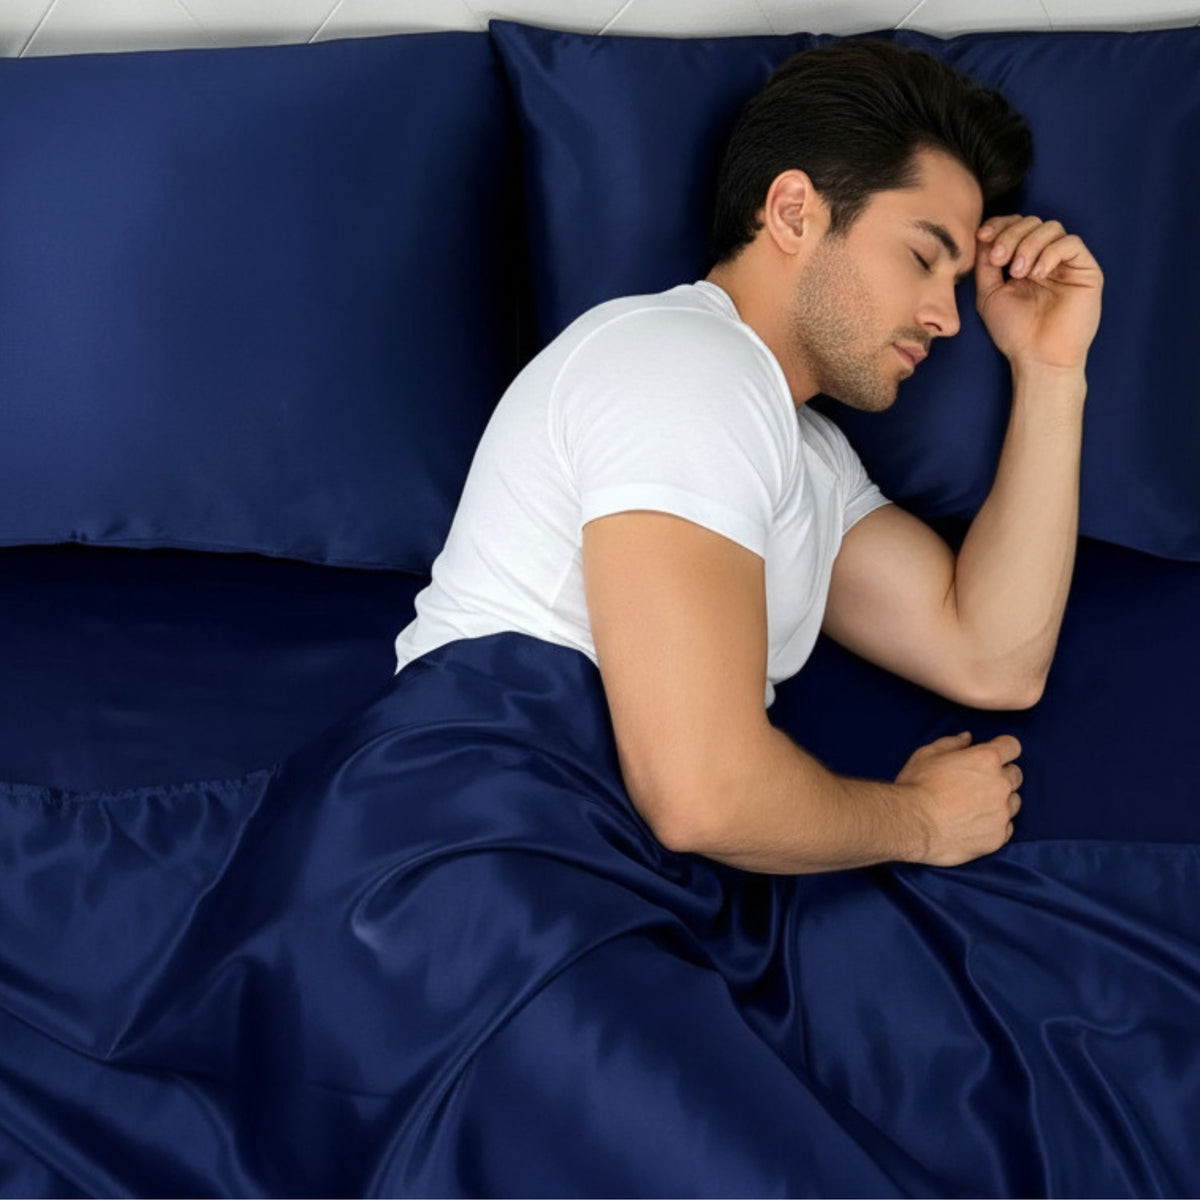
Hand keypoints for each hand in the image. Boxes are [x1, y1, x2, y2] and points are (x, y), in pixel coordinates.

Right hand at [893, 730, 1023, 867]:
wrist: (911, 824)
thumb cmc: (916, 786)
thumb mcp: (927, 754)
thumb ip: (952, 743)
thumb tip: (967, 738)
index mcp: (986, 759)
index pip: (1012, 746)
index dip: (1002, 748)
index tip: (992, 754)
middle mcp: (1000, 785)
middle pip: (1016, 775)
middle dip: (1001, 775)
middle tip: (978, 782)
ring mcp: (1001, 813)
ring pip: (1014, 802)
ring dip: (1001, 801)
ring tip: (976, 806)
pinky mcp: (997, 837)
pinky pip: (1006, 828)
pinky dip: (995, 825)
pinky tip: (975, 824)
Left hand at [975, 215, 1103, 371]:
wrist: (1038, 357)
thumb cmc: (1014, 332)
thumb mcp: (989, 293)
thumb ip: (986, 264)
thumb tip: (982, 235)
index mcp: (1023, 261)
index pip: (1015, 226)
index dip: (999, 225)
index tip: (982, 236)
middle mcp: (1045, 258)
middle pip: (1031, 222)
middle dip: (1011, 236)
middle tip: (1000, 260)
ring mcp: (1066, 263)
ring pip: (1051, 228)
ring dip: (1028, 244)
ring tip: (1018, 272)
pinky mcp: (1086, 270)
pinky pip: (1071, 244)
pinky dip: (1051, 253)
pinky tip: (1038, 274)